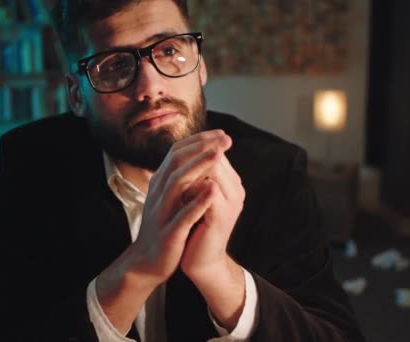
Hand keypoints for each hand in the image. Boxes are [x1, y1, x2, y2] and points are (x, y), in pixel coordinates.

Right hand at [127, 129, 232, 285]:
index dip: (199, 141)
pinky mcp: (168, 233)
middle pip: (177, 160)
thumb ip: (177, 180)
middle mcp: (159, 193)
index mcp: (160, 184)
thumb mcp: (167, 200)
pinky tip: (213, 190)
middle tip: (225, 138)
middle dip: (202, 147)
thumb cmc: (162, 229)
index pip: (176, 152)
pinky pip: (182, 214)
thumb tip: (194, 159)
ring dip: (199, 165)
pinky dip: (197, 201)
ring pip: (178, 181)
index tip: (220, 134)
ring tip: (218, 153)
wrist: (146, 263)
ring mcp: (162, 212)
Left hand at [180, 152, 245, 278]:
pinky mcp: (221, 216)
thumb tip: (183, 152)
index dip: (195, 146)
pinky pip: (209, 193)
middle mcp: (236, 190)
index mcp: (230, 183)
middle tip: (173, 154)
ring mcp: (231, 203)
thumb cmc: (196, 229)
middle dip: (194, 152)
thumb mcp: (195, 199)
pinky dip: (191, 187)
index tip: (176, 149)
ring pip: (213, 170)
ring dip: (192, 167)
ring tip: (174, 170)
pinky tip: (178, 189)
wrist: (202, 262)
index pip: (215, 151)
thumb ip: (195, 178)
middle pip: (215, 156)